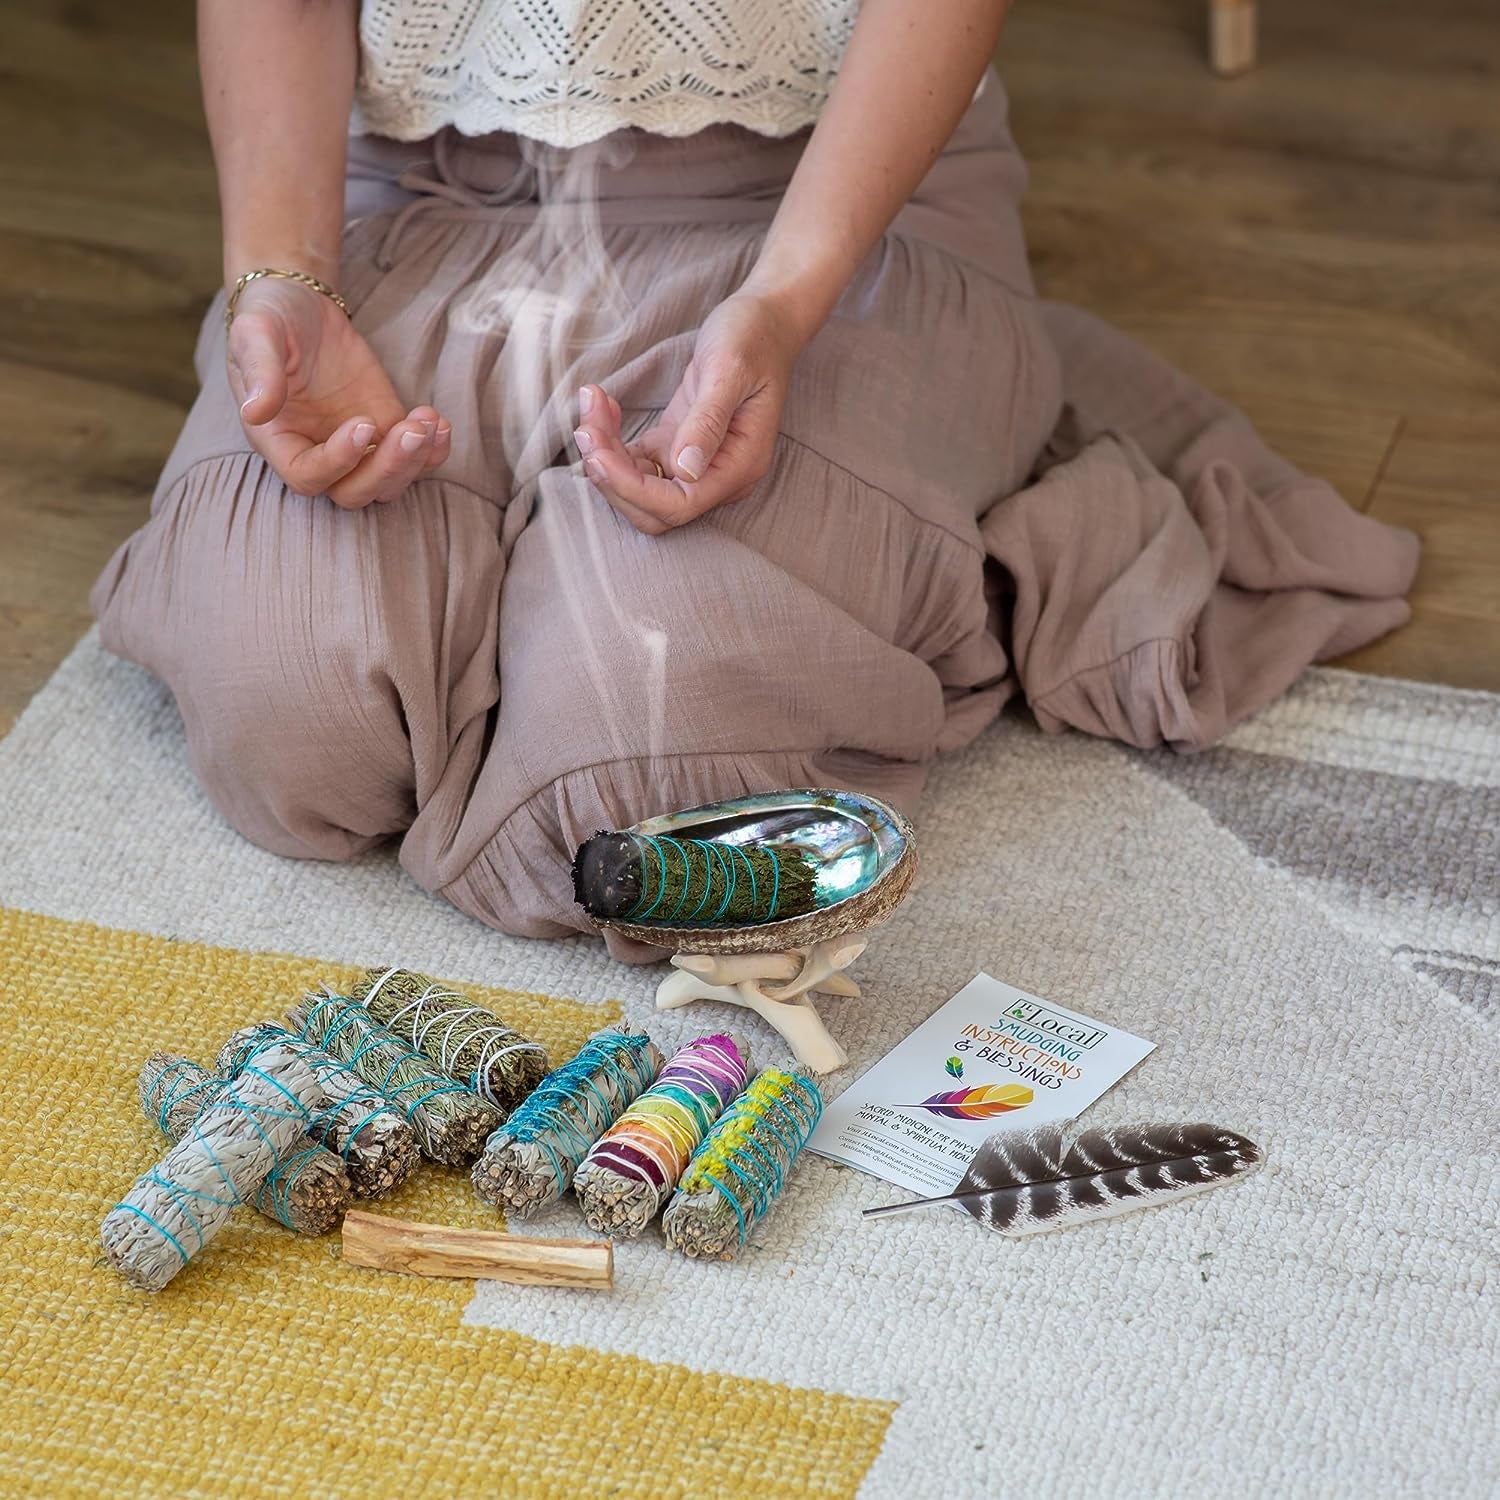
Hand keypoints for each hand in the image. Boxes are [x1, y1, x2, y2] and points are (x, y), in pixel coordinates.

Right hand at [226, 276, 450, 507]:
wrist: (302, 304)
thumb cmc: (270, 318)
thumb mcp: (255, 333)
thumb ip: (259, 371)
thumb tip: (254, 411)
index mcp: (278, 440)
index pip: (307, 476)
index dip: (337, 461)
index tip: (362, 424)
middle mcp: (317, 452)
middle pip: (354, 493)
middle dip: (388, 470)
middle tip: (412, 431)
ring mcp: (355, 447)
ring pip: (388, 484)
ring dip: (416, 462)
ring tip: (430, 421)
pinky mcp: (385, 431)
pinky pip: (414, 460)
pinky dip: (433, 452)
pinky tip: (440, 423)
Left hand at [572, 290, 804, 534]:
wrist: (765, 321)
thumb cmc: (753, 339)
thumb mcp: (729, 370)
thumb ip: (708, 421)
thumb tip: (685, 468)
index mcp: (738, 467)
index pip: (678, 505)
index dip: (632, 489)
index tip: (598, 454)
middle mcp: (718, 476)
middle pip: (653, 509)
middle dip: (612, 478)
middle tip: (586, 430)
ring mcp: (697, 464)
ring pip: (639, 487)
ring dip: (606, 456)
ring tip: (591, 405)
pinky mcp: (677, 445)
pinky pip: (637, 463)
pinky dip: (612, 442)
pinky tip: (603, 407)